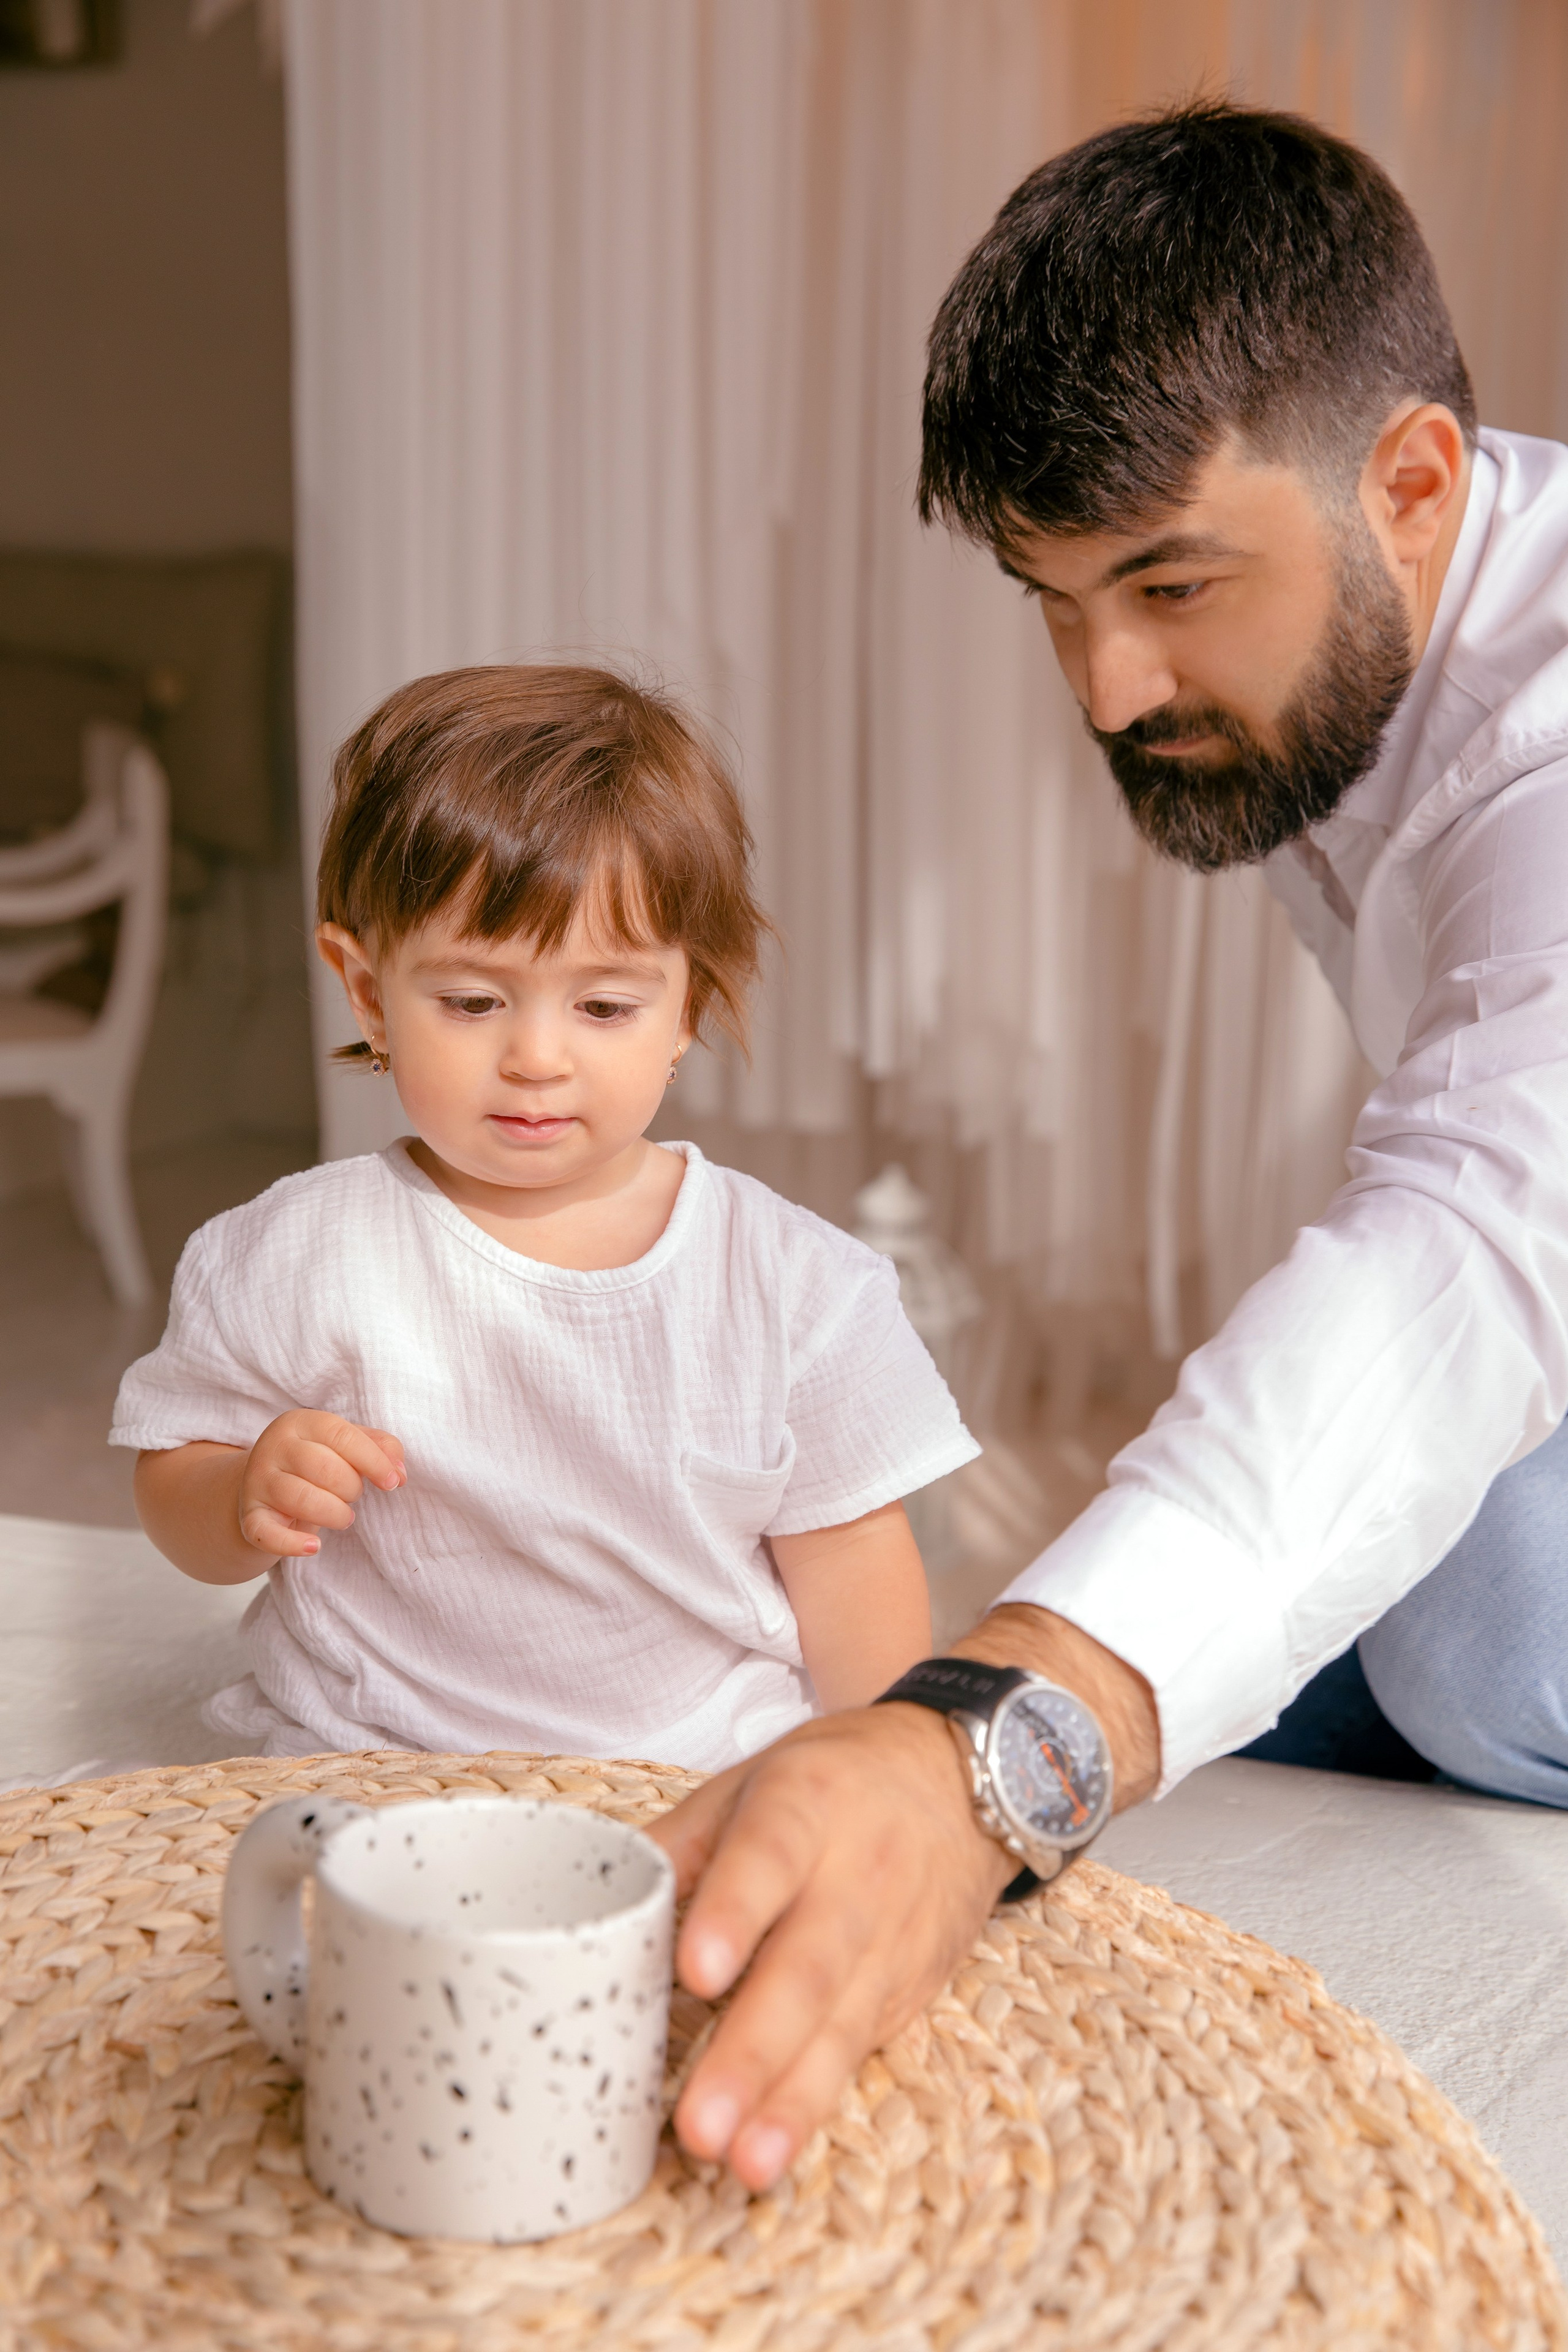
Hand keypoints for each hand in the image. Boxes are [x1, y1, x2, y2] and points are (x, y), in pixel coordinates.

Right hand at [237, 1410, 405, 1557]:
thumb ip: (379, 1448)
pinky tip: (314, 1547)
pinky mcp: (250, 1517)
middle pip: (324, 1468)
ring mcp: (257, 1482)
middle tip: (352, 1496)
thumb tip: (399, 1474)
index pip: (342, 1436)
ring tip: (344, 1517)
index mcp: (299, 1422)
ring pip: (302, 1499)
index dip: (373, 1461)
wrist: (262, 1487)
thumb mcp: (345, 1445)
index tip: (393, 1482)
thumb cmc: (315, 1462)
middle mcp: (274, 1447)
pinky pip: (268, 1534)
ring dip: (335, 1514)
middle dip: (351, 1488)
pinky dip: (292, 1544)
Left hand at [650, 1701, 1011, 2189]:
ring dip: (789, 2102)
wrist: (955, 1781)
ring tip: (745, 2162)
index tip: (695, 1971)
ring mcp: (889, 1942)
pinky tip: (775, 2146)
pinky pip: (859, 2050)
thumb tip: (596, 1907)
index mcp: (804, 1805)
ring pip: (839, 2027)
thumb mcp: (753, 1782)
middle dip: (752, 2051)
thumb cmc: (832, 1783)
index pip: (769, 1858)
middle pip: (805, 1969)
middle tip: (700, 2122)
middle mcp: (854, 1878)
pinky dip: (816, 2102)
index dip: (734, 1914)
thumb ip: (678, 1843)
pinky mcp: (909, 1991)